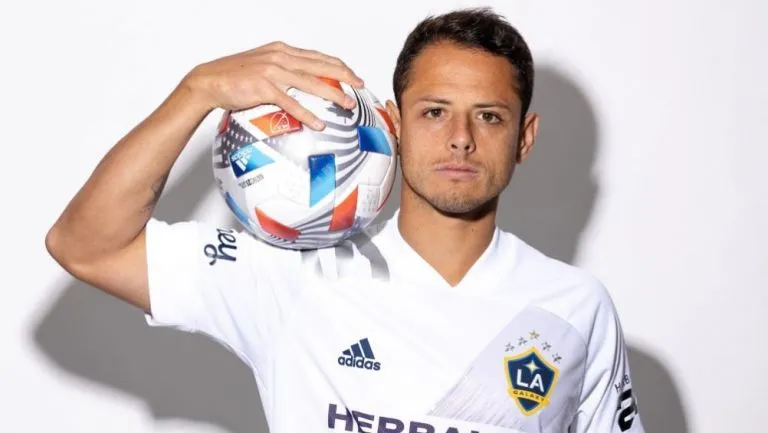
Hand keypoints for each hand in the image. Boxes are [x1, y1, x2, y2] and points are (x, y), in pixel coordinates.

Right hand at [183, 41, 364, 129]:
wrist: (209, 81)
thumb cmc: (235, 77)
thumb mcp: (263, 67)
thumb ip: (283, 71)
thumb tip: (301, 84)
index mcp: (282, 51)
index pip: (318, 56)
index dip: (338, 65)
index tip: (353, 75)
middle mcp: (280, 57)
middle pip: (321, 66)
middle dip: (345, 76)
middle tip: (360, 86)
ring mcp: (272, 71)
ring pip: (311, 83)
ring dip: (333, 94)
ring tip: (348, 105)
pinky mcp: (263, 87)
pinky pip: (291, 103)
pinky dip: (307, 114)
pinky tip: (319, 123)